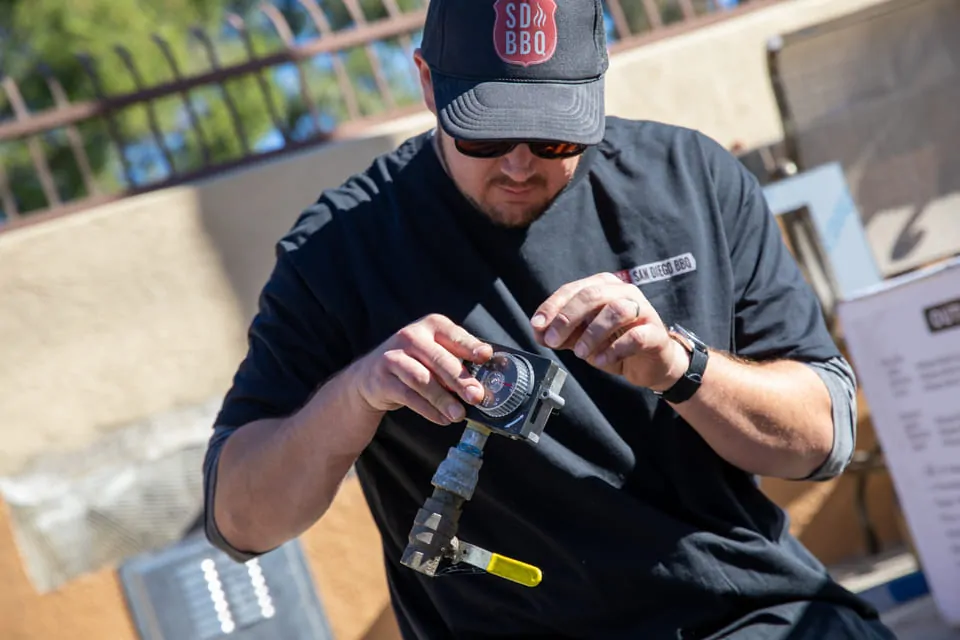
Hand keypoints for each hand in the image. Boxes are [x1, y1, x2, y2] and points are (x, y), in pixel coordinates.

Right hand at [353, 314, 492, 424]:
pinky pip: (409, 396)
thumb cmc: (415, 363)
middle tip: (477, 396)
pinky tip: (442, 419)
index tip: (485, 356)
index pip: (454, 334)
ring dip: (443, 399)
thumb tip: (484, 384)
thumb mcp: (435, 353)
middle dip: (460, 379)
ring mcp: (393, 357)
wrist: (370, 376)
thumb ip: (457, 361)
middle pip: (439, 359)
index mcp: (431, 326)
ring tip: (459, 414)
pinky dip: (428, 410)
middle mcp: (411, 336)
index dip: (470, 345)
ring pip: (422, 380)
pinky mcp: (382, 379)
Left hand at [531, 273, 688, 391]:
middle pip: (592, 296)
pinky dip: (614, 349)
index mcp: (603, 287)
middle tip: (553, 340)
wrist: (650, 364)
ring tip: (579, 353)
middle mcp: (623, 292)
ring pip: (615, 311)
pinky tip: (601, 361)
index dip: (552, 306)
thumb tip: (538, 332)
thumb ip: (561, 334)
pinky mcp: (655, 332)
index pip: (573, 290)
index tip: (537, 325)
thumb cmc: (614, 344)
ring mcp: (643, 310)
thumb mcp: (582, 339)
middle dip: (567, 318)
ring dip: (592, 333)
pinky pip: (635, 336)